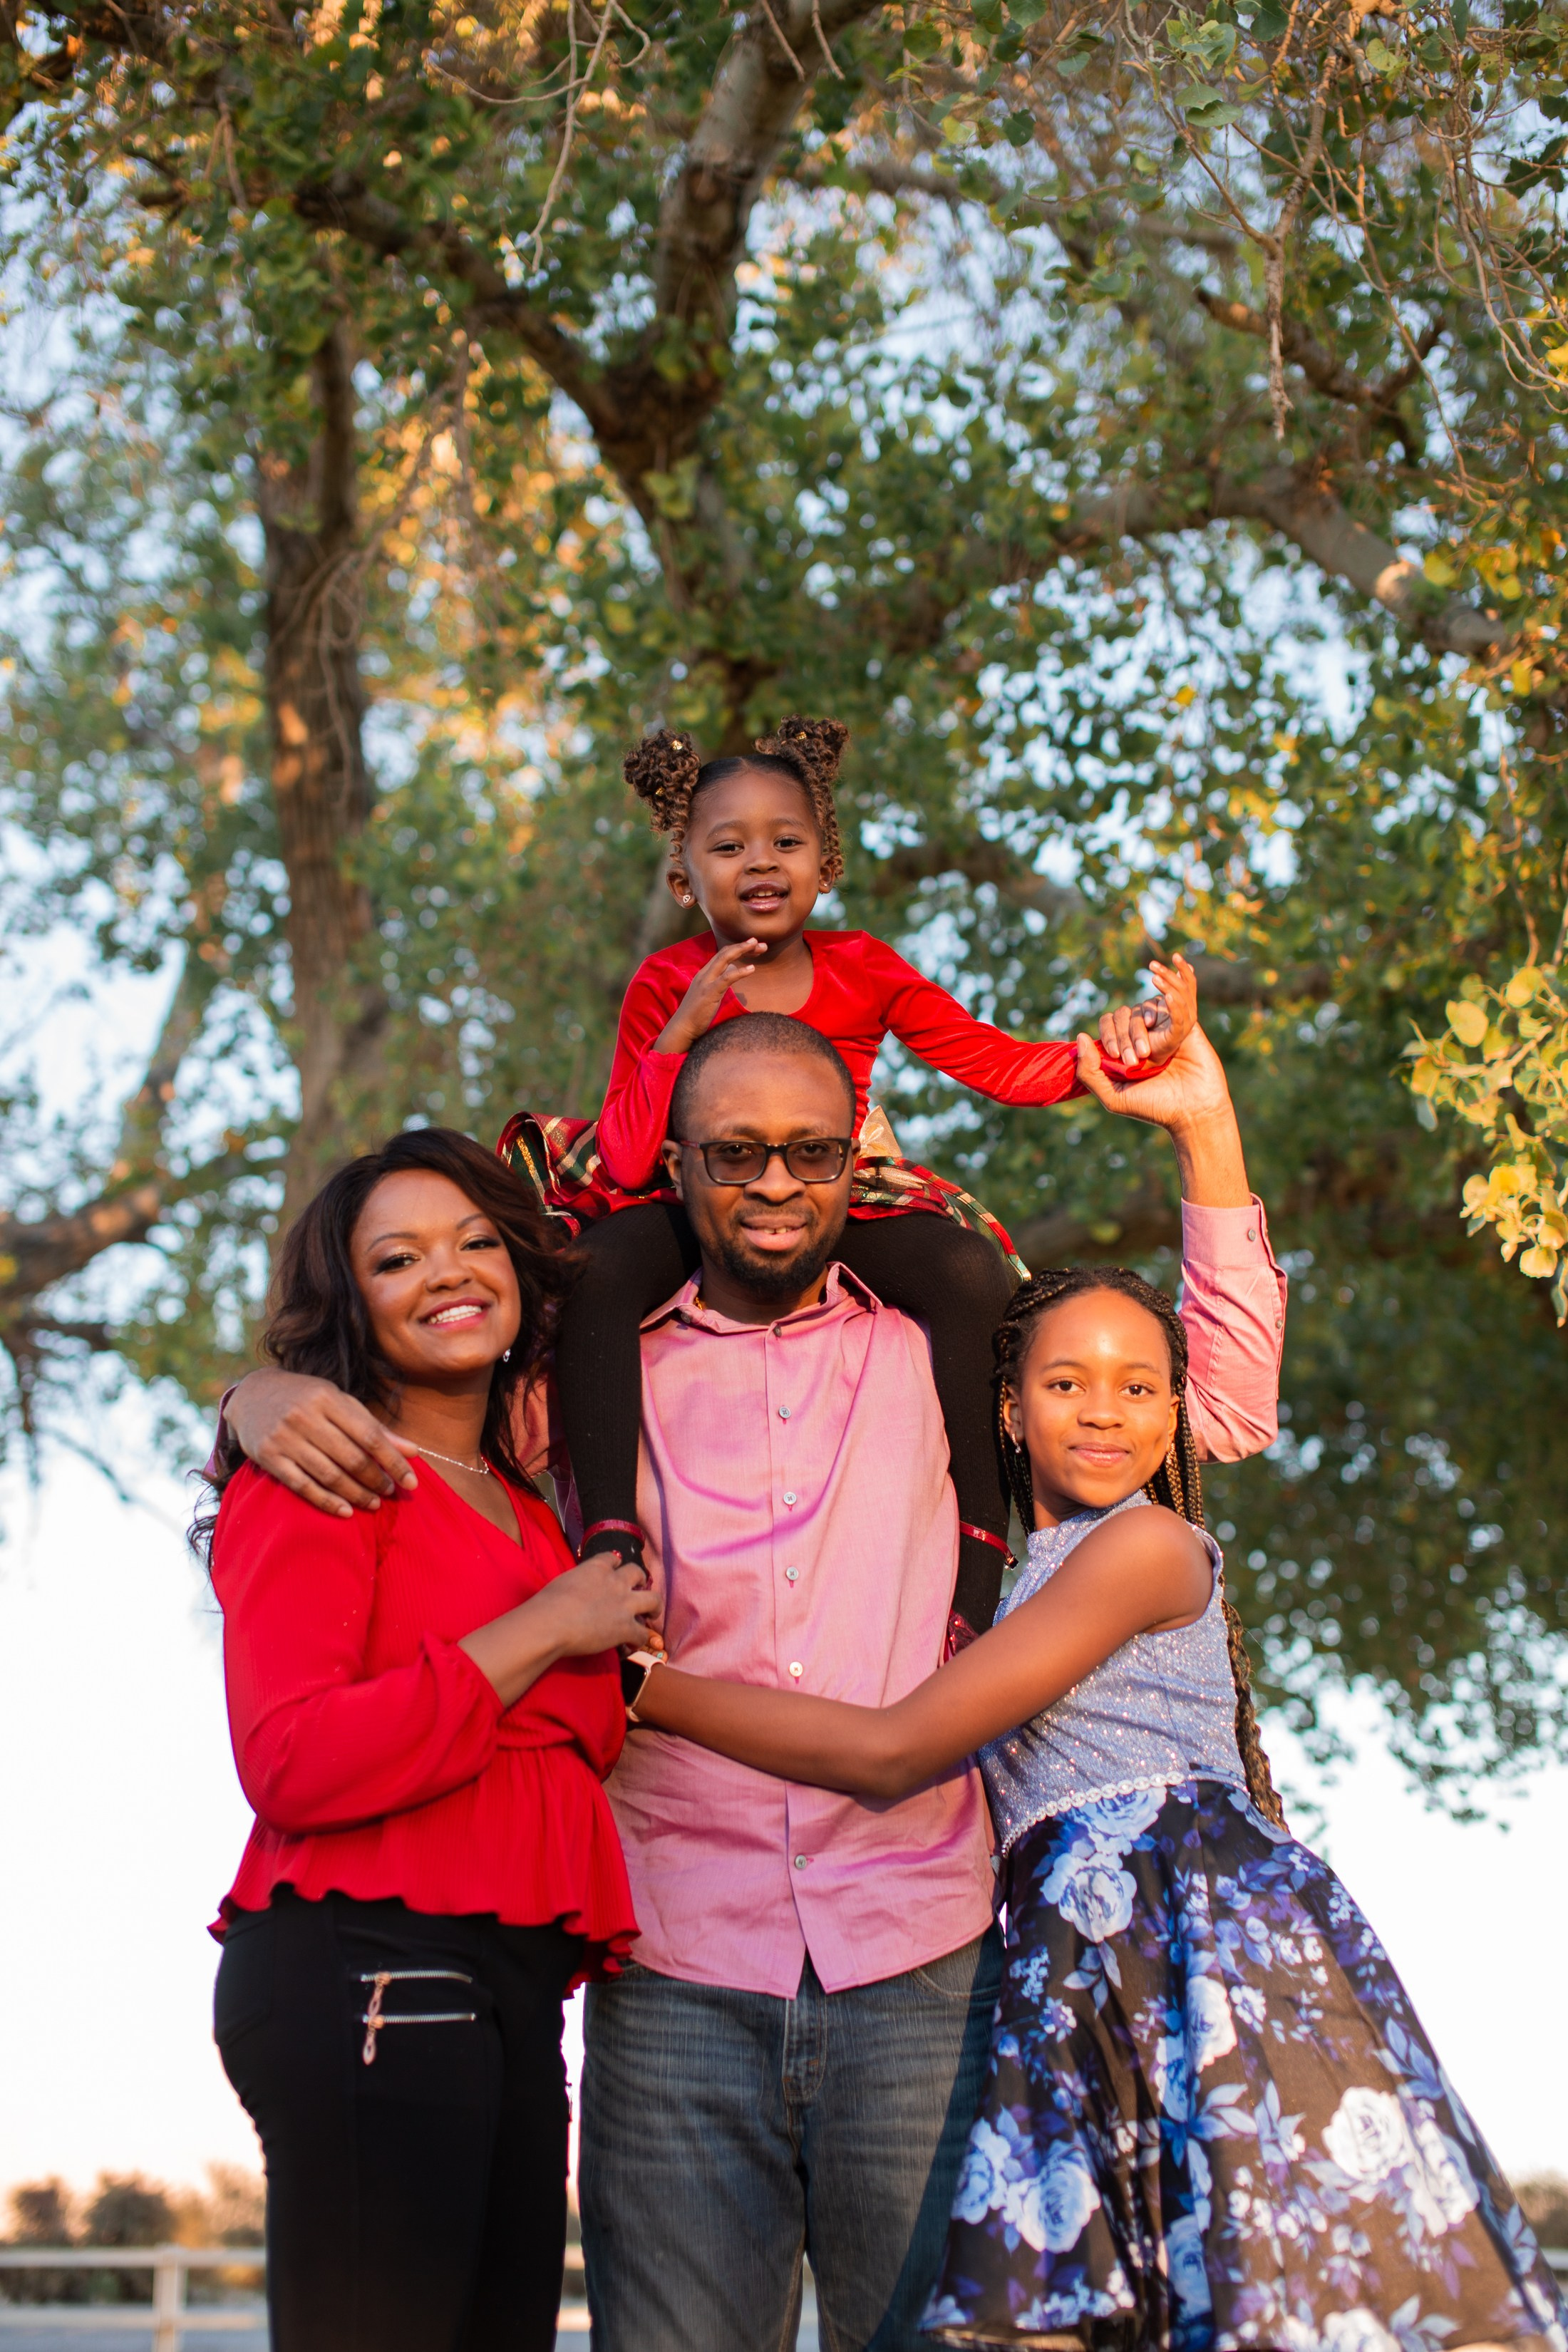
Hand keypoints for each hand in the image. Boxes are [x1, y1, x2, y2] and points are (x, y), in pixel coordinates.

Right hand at [226, 1368, 416, 1518]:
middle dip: (376, 1479)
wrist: (252, 1395)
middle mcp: (304, 1416)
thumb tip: (413, 1451)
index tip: (411, 1481)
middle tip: (390, 1493)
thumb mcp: (340, 1402)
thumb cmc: (307, 1398)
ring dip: (356, 1494)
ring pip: (329, 1475)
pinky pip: (302, 1486)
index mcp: (327, 1398)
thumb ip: (374, 1427)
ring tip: (373, 1503)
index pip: (370, 1435)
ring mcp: (284, 1438)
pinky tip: (346, 1511)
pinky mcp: (268, 1457)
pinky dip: (326, 1502)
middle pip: (351, 1457)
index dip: (394, 1461)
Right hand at [535, 1551, 664, 1659]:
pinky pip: (642, 1634)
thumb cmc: (548, 1603)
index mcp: (597, 1567)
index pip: (613, 1558)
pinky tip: (632, 1644)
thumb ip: (578, 1582)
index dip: (616, 1564)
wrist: (552, 1623)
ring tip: (652, 1614)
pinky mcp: (626, 1628)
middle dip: (641, 1580)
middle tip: (639, 1588)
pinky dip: (638, 1640)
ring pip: (653, 1600)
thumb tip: (576, 1591)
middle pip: (638, 1573)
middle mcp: (616, 1582)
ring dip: (654, 1607)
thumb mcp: (564, 1581)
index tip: (616, 1569)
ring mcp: (625, 1605)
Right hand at [654, 939, 765, 1054]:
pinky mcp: (710, 992)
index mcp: (704, 974)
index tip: (752, 946)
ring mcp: (706, 982)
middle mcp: (704, 974)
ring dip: (742, 950)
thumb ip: (720, 981)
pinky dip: (741, 972)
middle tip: (758, 941)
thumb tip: (732, 970)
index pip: (722, 955)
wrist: (682, 1027)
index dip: (737, 948)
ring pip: (725, 959)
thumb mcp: (710, 993)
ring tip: (758, 946)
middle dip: (742, 945)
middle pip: (725, 953)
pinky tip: (752, 968)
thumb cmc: (696, 1014)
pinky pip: (727, 978)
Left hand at [1074, 959, 1250, 1205]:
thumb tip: (1081, 1036)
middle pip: (1125, 1014)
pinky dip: (1174, 988)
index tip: (1117, 1057)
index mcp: (1124, 1050)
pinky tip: (1165, 992)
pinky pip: (1177, 999)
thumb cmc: (1155, 1108)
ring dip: (1143, 1018)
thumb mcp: (1113, 1097)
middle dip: (1127, 1035)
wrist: (1193, 1113)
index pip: (1108, 1023)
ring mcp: (1164, 1028)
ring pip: (1147, 1006)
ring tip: (1150, 1051)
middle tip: (1137, 1061)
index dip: (1108, 1034)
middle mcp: (1143, 1036)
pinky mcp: (1186, 1025)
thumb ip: (1088, 1072)